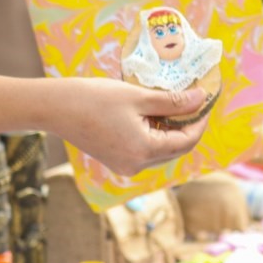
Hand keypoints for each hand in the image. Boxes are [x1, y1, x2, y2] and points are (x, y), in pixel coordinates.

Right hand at [49, 79, 209, 175]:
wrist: (56, 108)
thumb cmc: (96, 98)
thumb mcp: (139, 96)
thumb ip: (173, 101)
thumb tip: (200, 99)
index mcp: (144, 151)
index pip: (186, 142)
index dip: (199, 121)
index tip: (206, 100)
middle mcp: (136, 165)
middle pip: (175, 148)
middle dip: (187, 125)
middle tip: (192, 99)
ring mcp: (125, 165)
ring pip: (160, 149)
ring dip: (169, 129)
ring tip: (171, 102)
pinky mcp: (115, 160)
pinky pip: (145, 149)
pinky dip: (153, 133)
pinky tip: (150, 112)